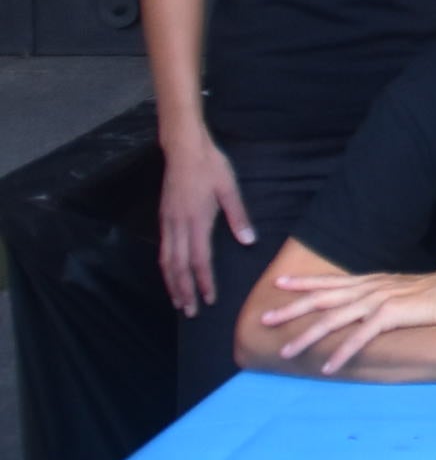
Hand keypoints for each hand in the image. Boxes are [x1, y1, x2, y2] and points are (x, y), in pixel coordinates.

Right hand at [158, 129, 253, 318]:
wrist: (183, 148)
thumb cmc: (210, 166)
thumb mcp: (229, 188)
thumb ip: (238, 217)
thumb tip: (249, 242)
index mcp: (196, 220)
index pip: (200, 260)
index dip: (204, 282)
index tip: (209, 299)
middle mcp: (178, 225)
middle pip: (178, 266)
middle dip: (184, 291)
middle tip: (190, 311)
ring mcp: (167, 222)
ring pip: (166, 260)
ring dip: (172, 283)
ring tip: (177, 301)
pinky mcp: (163, 217)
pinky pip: (163, 249)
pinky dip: (166, 267)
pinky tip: (170, 274)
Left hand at [259, 268, 435, 372]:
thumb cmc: (435, 295)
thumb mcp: (401, 292)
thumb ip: (380, 298)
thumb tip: (367, 309)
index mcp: (371, 281)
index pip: (330, 280)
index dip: (304, 282)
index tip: (279, 283)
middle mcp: (369, 288)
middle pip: (322, 298)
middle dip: (291, 309)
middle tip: (264, 318)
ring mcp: (378, 300)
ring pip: (333, 319)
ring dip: (307, 336)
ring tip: (285, 352)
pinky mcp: (390, 315)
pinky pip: (359, 338)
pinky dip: (342, 353)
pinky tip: (328, 366)